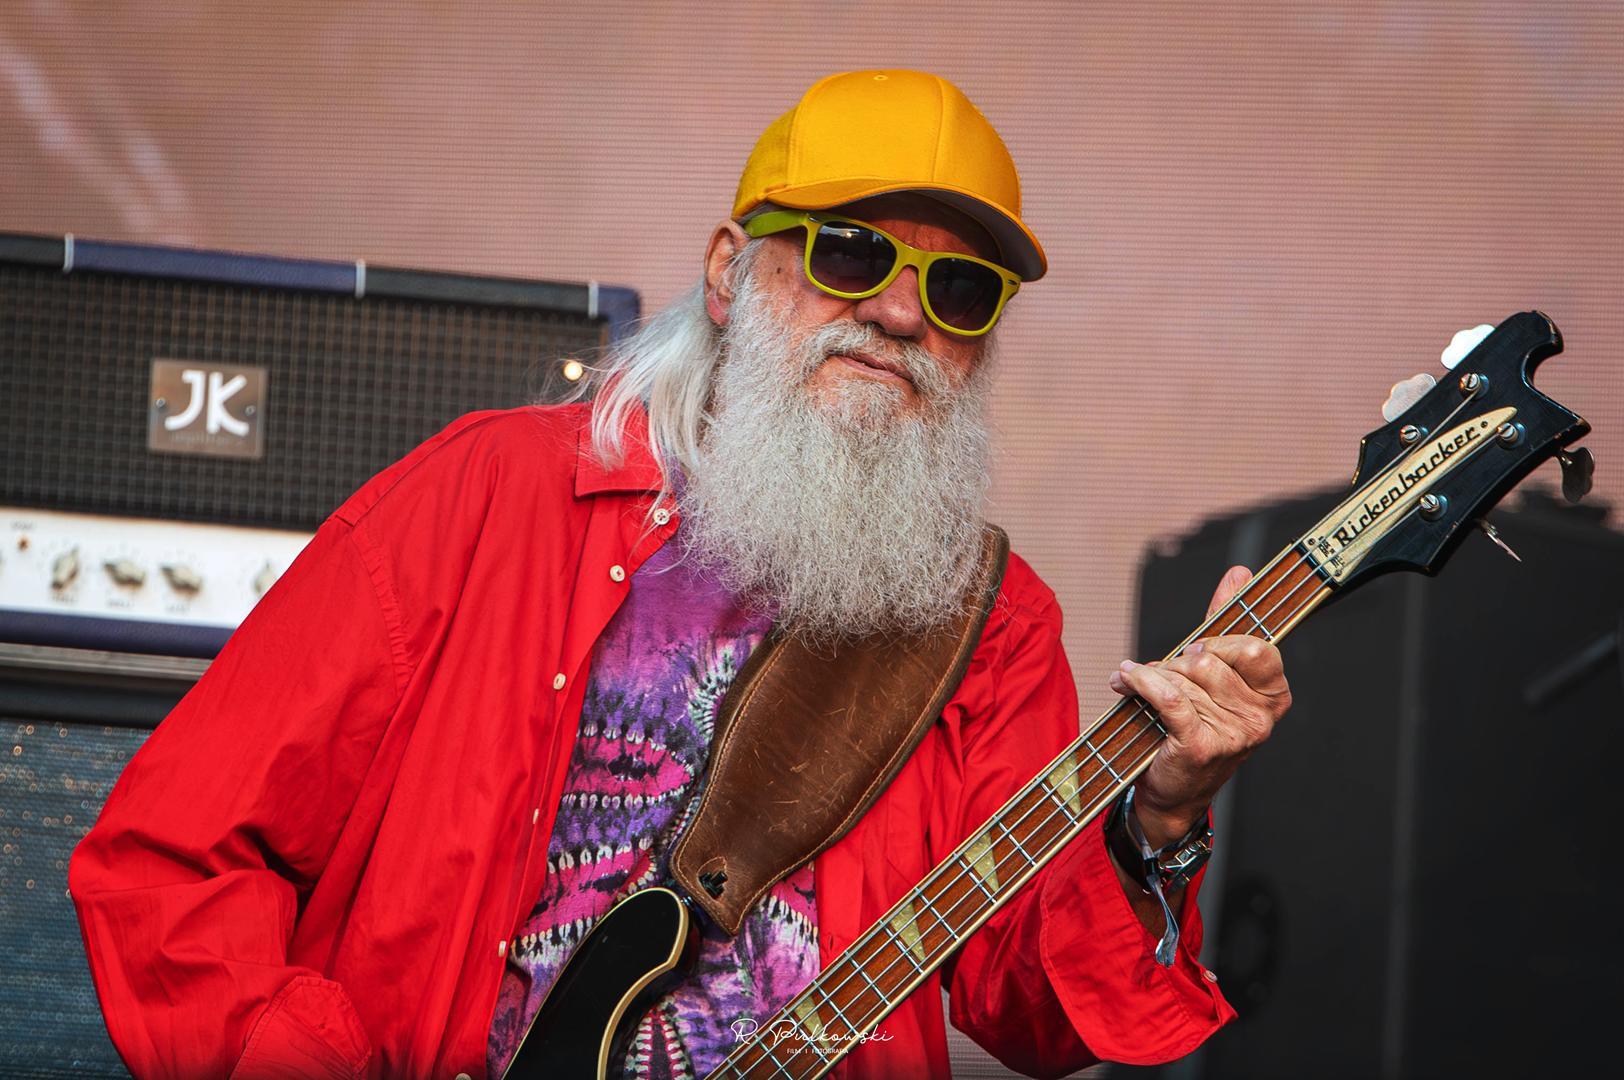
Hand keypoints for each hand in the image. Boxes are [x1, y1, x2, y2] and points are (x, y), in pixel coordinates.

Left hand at [1107, 565, 1291, 846]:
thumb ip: (1227, 623)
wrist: (1173, 791)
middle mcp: (1261, 718)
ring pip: (1182, 677)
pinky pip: (1166, 696)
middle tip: (1162, 673)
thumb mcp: (1214, 674)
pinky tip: (1124, 680)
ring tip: (1137, 685)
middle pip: (1210, 659)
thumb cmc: (1193, 726)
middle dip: (1178, 662)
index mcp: (1274, 696)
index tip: (1197, 649)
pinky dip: (1139, 682)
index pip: (1254, 647)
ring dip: (1151, 676)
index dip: (1220, 642)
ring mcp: (1235, 735)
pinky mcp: (1201, 746)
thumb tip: (1240, 573)